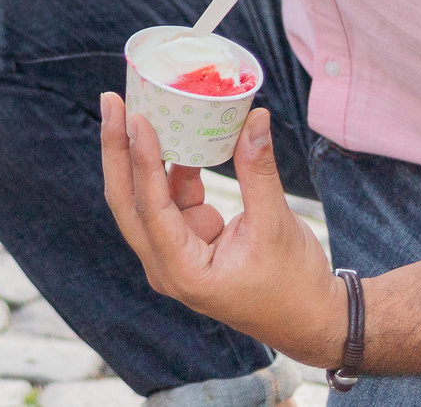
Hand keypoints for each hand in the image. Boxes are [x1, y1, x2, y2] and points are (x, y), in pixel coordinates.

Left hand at [100, 97, 346, 368]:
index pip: (152, 210)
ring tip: (135, 107)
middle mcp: (167, 266)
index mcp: (184, 272)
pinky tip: (175, 134)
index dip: (142, 161)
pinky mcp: (186, 242)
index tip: (135, 117)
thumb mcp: (276, 223)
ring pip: (144, 198)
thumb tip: (255, 116)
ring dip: (140, 154)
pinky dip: (172, 168)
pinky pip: (169, 198)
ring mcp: (173, 254)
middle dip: (118, 150)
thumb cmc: (294, 282)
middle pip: (128, 202)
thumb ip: (258, 171)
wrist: (309, 318)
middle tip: (111, 101)